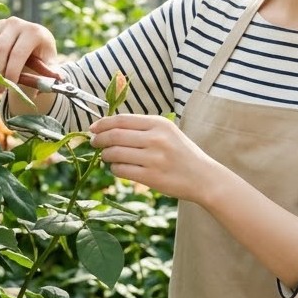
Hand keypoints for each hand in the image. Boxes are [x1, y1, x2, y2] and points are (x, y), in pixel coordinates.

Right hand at [0, 17, 59, 87]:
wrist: (30, 49)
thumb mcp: (48, 69)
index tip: (8, 88)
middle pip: (0, 48)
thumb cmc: (40, 61)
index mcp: (35, 31)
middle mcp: (17, 23)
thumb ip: (49, 76)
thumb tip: (57, 81)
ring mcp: (0, 22)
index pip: (19, 53)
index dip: (12, 72)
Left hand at [89, 115, 228, 203]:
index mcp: (159, 123)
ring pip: (115, 153)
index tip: (93, 128)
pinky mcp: (151, 177)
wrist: (203, 177)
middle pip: (115, 135)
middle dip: (99, 139)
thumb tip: (110, 127)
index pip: (122, 119)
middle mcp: (156, 139)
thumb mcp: (168, 132)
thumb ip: (143, 128)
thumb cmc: (182, 154)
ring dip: (105, 155)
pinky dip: (114, 169)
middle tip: (94, 142)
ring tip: (106, 156)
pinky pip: (121, 170)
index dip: (103, 123)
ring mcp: (153, 158)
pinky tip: (118, 168)